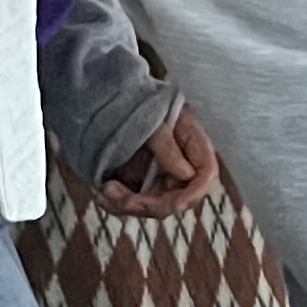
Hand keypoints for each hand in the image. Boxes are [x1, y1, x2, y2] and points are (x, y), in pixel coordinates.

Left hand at [98, 110, 218, 218]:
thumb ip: (167, 144)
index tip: (174, 204)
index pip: (206, 174)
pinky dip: (118, 204)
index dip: (194, 194)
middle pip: (178, 199)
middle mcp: (179, 165)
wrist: (110, 99)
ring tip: (103, 192)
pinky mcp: (140, 183)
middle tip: (116, 193)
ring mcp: (160, 177)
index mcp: (191, 143)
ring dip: (127, 206)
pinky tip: (101, 195)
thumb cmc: (135, 100)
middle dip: (149, 204)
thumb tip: (186, 175)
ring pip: (153, 207)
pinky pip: (134, 204)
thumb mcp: (151, 116)